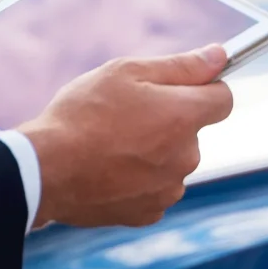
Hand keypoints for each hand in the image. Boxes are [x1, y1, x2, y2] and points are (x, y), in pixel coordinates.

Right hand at [22, 46, 235, 226]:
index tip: (177, 87)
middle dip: (168, 120)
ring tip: (111, 144)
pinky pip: (155, 188)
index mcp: (184, 117)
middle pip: (191, 131)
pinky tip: (108, 170)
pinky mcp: (149, 213)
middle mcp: (187, 157)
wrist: (44, 170)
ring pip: (172, 161)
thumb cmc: (82, 114)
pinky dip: (138, 179)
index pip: (222, 99)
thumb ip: (181, 66)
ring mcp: (169, 189)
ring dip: (153, 151)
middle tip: (125, 115)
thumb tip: (220, 56)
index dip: (202, 88)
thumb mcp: (127, 72)